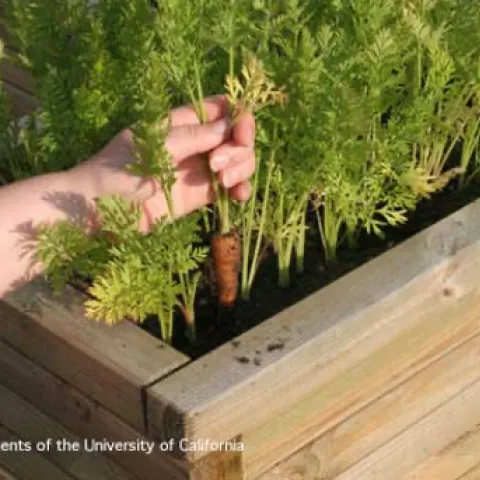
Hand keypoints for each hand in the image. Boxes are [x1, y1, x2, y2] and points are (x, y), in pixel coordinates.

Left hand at [72, 95, 255, 229]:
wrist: (97, 211)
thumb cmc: (117, 171)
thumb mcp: (154, 147)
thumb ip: (193, 137)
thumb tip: (229, 125)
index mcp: (180, 122)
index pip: (219, 109)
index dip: (238, 116)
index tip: (240, 131)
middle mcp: (193, 143)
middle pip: (234, 136)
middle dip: (237, 148)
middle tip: (217, 165)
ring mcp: (197, 170)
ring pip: (236, 161)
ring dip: (240, 168)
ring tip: (224, 182)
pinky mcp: (198, 196)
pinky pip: (229, 188)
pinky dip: (240, 189)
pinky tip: (238, 196)